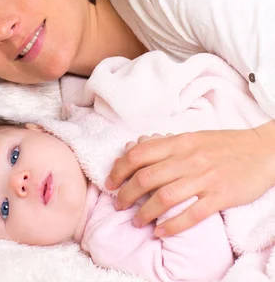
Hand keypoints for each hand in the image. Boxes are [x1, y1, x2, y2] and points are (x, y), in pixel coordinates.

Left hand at [106, 122, 274, 235]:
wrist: (262, 151)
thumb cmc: (225, 144)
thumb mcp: (192, 137)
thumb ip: (166, 145)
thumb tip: (136, 149)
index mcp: (179, 142)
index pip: (138, 154)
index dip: (119, 169)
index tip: (110, 182)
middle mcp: (188, 158)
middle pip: (145, 177)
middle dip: (125, 194)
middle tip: (117, 204)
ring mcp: (204, 178)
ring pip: (163, 197)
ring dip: (144, 212)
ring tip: (136, 221)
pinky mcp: (220, 196)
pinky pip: (191, 214)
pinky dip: (172, 225)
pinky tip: (161, 232)